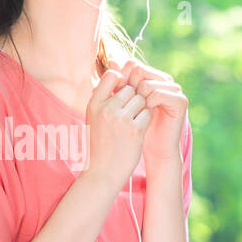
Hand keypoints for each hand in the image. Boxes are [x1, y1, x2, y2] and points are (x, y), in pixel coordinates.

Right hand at [82, 65, 151, 192]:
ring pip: (141, 100)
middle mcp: (106, 109)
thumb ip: (104, 96)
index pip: (112, 75)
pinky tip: (137, 131)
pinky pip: (147, 113)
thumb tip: (118, 69)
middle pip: (130, 88)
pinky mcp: (134, 130)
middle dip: (134, 99)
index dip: (122, 81)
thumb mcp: (94, 117)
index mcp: (93, 104)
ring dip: (141, 109)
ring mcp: (120, 119)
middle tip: (129, 115)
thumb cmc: (100, 143)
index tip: (123, 94)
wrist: (103, 172)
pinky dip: (146, 121)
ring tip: (132, 124)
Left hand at [107, 58, 186, 164]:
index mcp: (151, 77)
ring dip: (137, 98)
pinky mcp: (180, 100)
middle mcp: (164, 80)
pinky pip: (158, 93)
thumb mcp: (122, 103)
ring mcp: (174, 89)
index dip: (121, 78)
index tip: (116, 95)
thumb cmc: (133, 126)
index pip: (132, 64)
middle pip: (139, 69)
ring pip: (147, 82)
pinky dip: (149, 103)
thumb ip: (117, 83)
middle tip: (126, 105)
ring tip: (136, 111)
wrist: (151, 148)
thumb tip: (112, 60)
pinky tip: (146, 113)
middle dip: (128, 87)